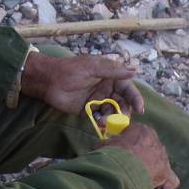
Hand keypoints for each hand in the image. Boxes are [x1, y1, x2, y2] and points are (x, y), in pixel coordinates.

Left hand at [20, 52, 144, 116]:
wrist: (48, 81)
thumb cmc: (70, 69)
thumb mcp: (93, 66)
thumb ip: (113, 70)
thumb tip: (135, 70)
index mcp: (111, 77)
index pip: (128, 89)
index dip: (136, 99)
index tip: (140, 109)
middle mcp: (107, 89)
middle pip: (123, 103)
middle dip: (124, 111)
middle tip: (121, 118)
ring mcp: (98, 100)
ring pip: (113, 112)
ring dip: (113, 118)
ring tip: (105, 120)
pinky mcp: (89, 110)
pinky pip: (101, 118)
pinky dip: (102, 122)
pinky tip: (98, 121)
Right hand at [103, 123, 179, 188]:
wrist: (121, 167)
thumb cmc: (111, 154)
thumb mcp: (104, 146)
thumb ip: (106, 145)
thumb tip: (99, 148)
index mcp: (142, 130)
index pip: (137, 134)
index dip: (128, 143)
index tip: (120, 150)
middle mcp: (156, 142)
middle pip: (149, 150)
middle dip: (140, 159)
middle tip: (127, 168)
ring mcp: (163, 158)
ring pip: (160, 165)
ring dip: (151, 173)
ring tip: (139, 181)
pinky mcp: (166, 173)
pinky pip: (169, 182)